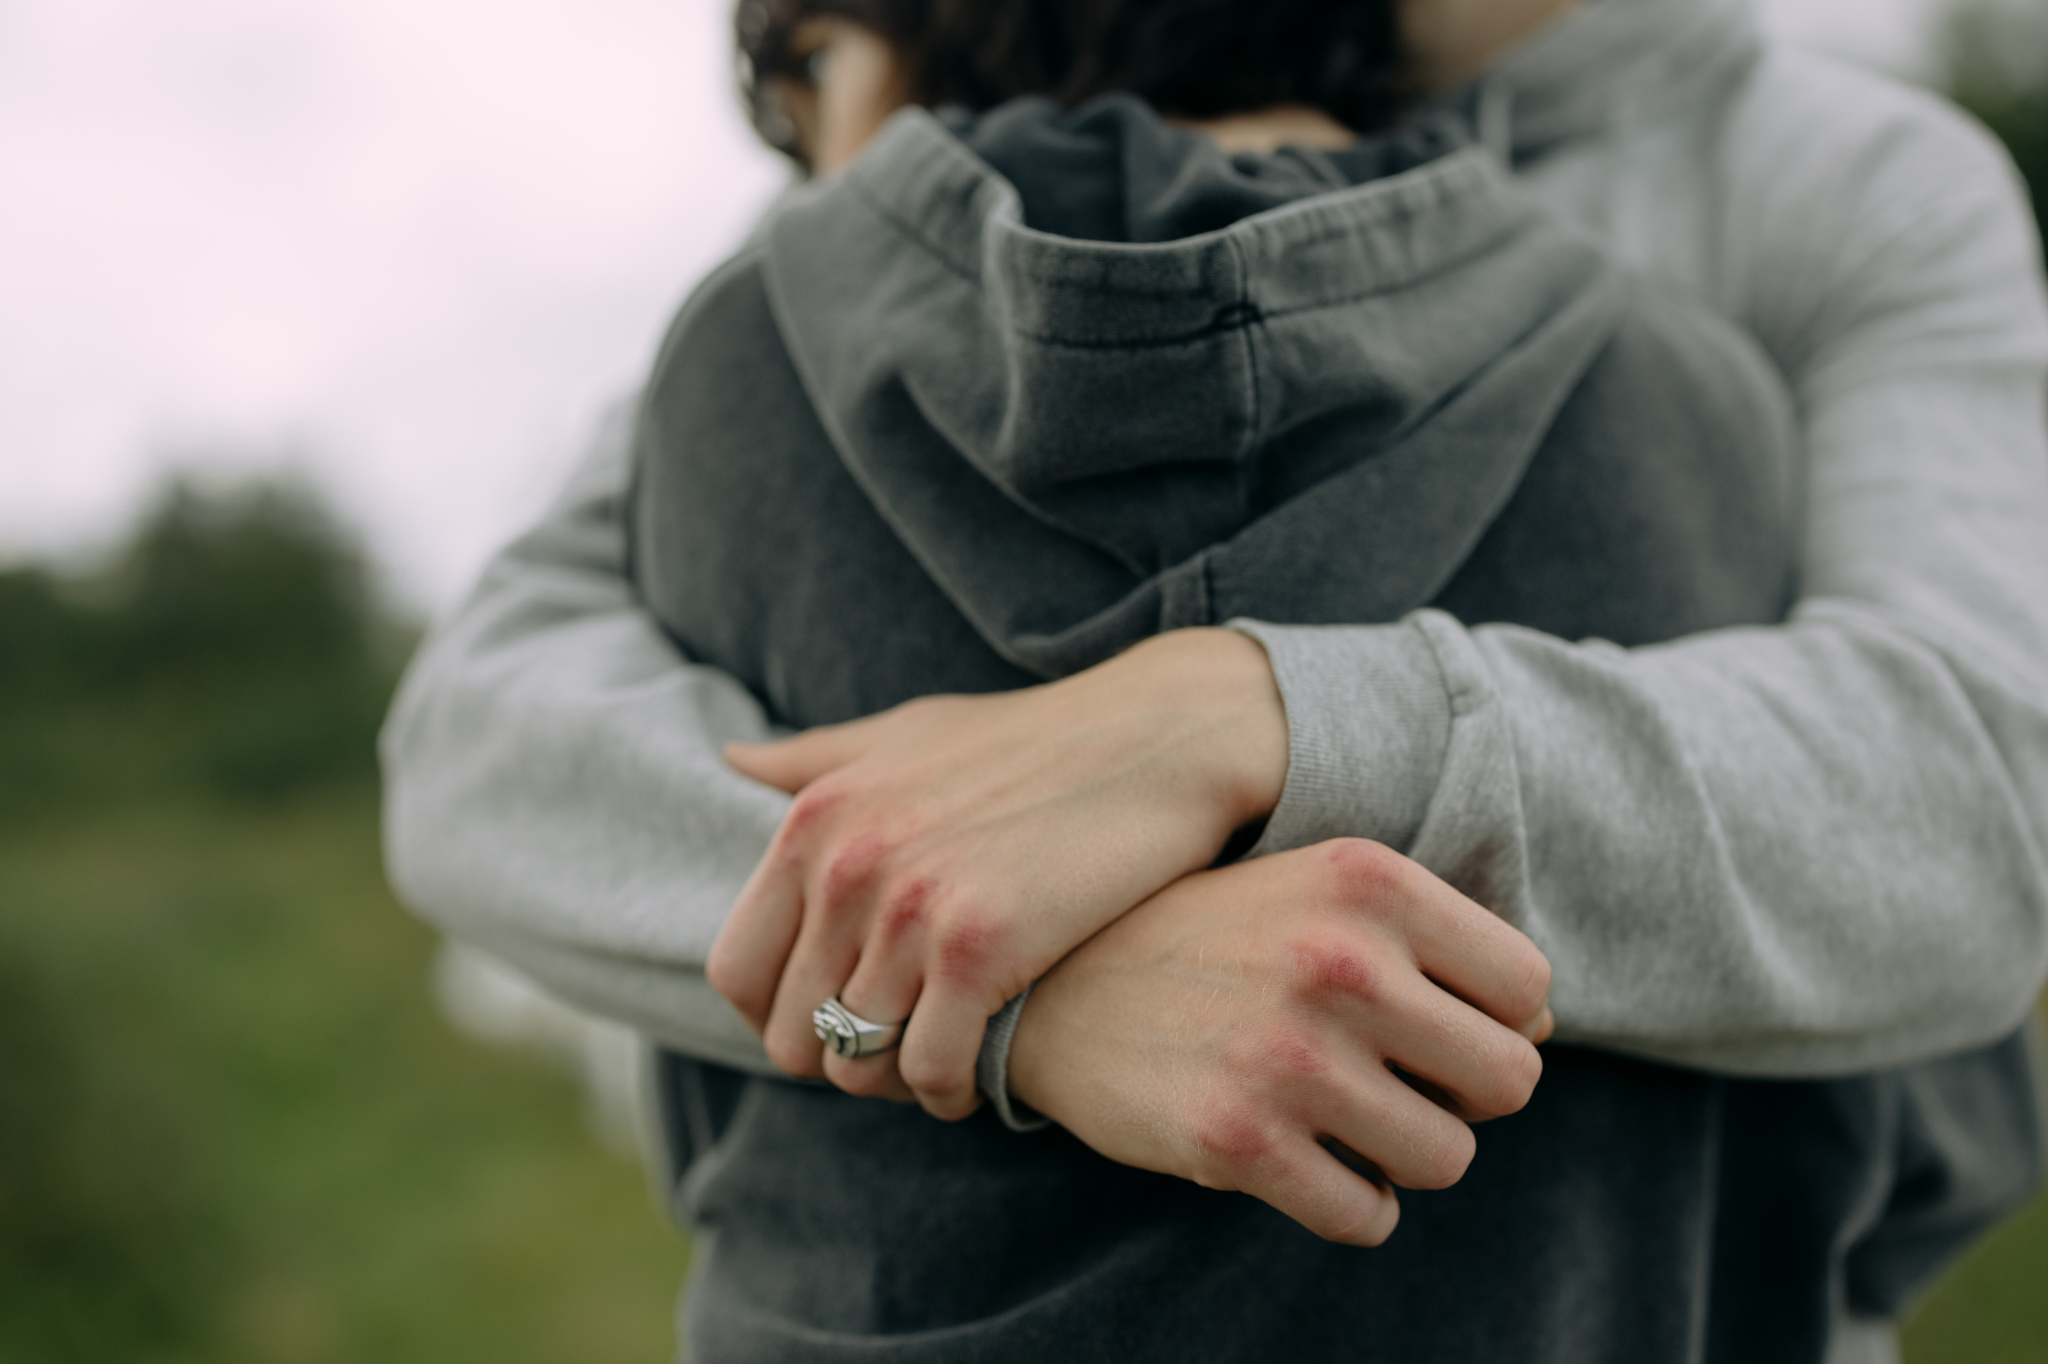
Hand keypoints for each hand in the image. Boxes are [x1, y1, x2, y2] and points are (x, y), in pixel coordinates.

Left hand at [706, 628, 1289, 1117]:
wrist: (1157, 737)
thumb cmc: (1032, 739)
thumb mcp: (907, 734)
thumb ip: (816, 759)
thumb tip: (731, 760)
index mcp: (814, 819)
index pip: (737, 970)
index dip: (776, 1017)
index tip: (832, 1021)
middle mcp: (846, 865)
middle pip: (792, 1034)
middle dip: (843, 1059)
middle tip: (900, 1049)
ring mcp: (910, 908)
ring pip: (858, 1064)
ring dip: (899, 1079)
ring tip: (943, 1060)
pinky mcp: (981, 948)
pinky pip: (931, 1071)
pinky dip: (951, 1091)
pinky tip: (981, 1072)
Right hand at [1007, 839, 1553, 1246]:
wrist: (1055, 984)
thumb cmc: (1214, 937)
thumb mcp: (1316, 896)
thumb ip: (1432, 942)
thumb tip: (1545, 1024)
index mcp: (1368, 879)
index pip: (1529, 985)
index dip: (1490, 1018)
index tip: (1428, 1023)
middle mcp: (1339, 959)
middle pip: (1510, 1079)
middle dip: (1460, 1094)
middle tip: (1391, 1080)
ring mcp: (1288, 1054)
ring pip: (1447, 1158)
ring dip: (1404, 1154)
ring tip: (1342, 1119)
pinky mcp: (1238, 1142)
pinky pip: (1367, 1216)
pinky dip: (1350, 1204)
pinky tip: (1304, 1162)